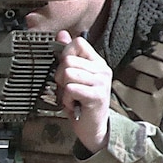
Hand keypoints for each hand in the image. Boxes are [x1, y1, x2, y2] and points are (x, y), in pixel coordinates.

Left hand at [55, 31, 113, 152]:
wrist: (92, 127)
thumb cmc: (80, 102)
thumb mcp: (73, 76)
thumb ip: (68, 55)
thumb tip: (61, 34)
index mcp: (97, 62)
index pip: (78, 42)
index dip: (65, 54)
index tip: (65, 70)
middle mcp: (102, 69)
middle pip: (68, 59)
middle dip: (60, 76)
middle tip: (67, 89)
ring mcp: (101, 82)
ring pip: (68, 73)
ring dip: (63, 89)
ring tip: (71, 97)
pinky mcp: (97, 96)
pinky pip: (70, 89)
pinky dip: (66, 99)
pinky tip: (73, 104)